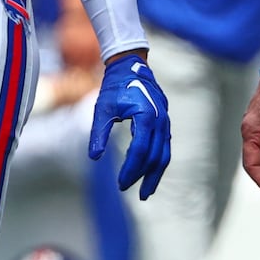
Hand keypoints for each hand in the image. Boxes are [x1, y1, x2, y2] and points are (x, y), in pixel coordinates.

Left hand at [88, 51, 171, 199]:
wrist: (131, 65)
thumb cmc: (115, 86)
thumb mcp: (102, 108)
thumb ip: (98, 133)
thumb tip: (94, 157)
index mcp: (146, 116)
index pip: (140, 151)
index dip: (131, 170)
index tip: (121, 184)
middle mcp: (160, 121)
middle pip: (156, 157)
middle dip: (144, 177)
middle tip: (135, 194)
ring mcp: (165, 122)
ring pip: (164, 155)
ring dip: (155, 174)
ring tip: (146, 192)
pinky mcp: (164, 123)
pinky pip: (164, 147)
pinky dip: (157, 162)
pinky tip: (149, 173)